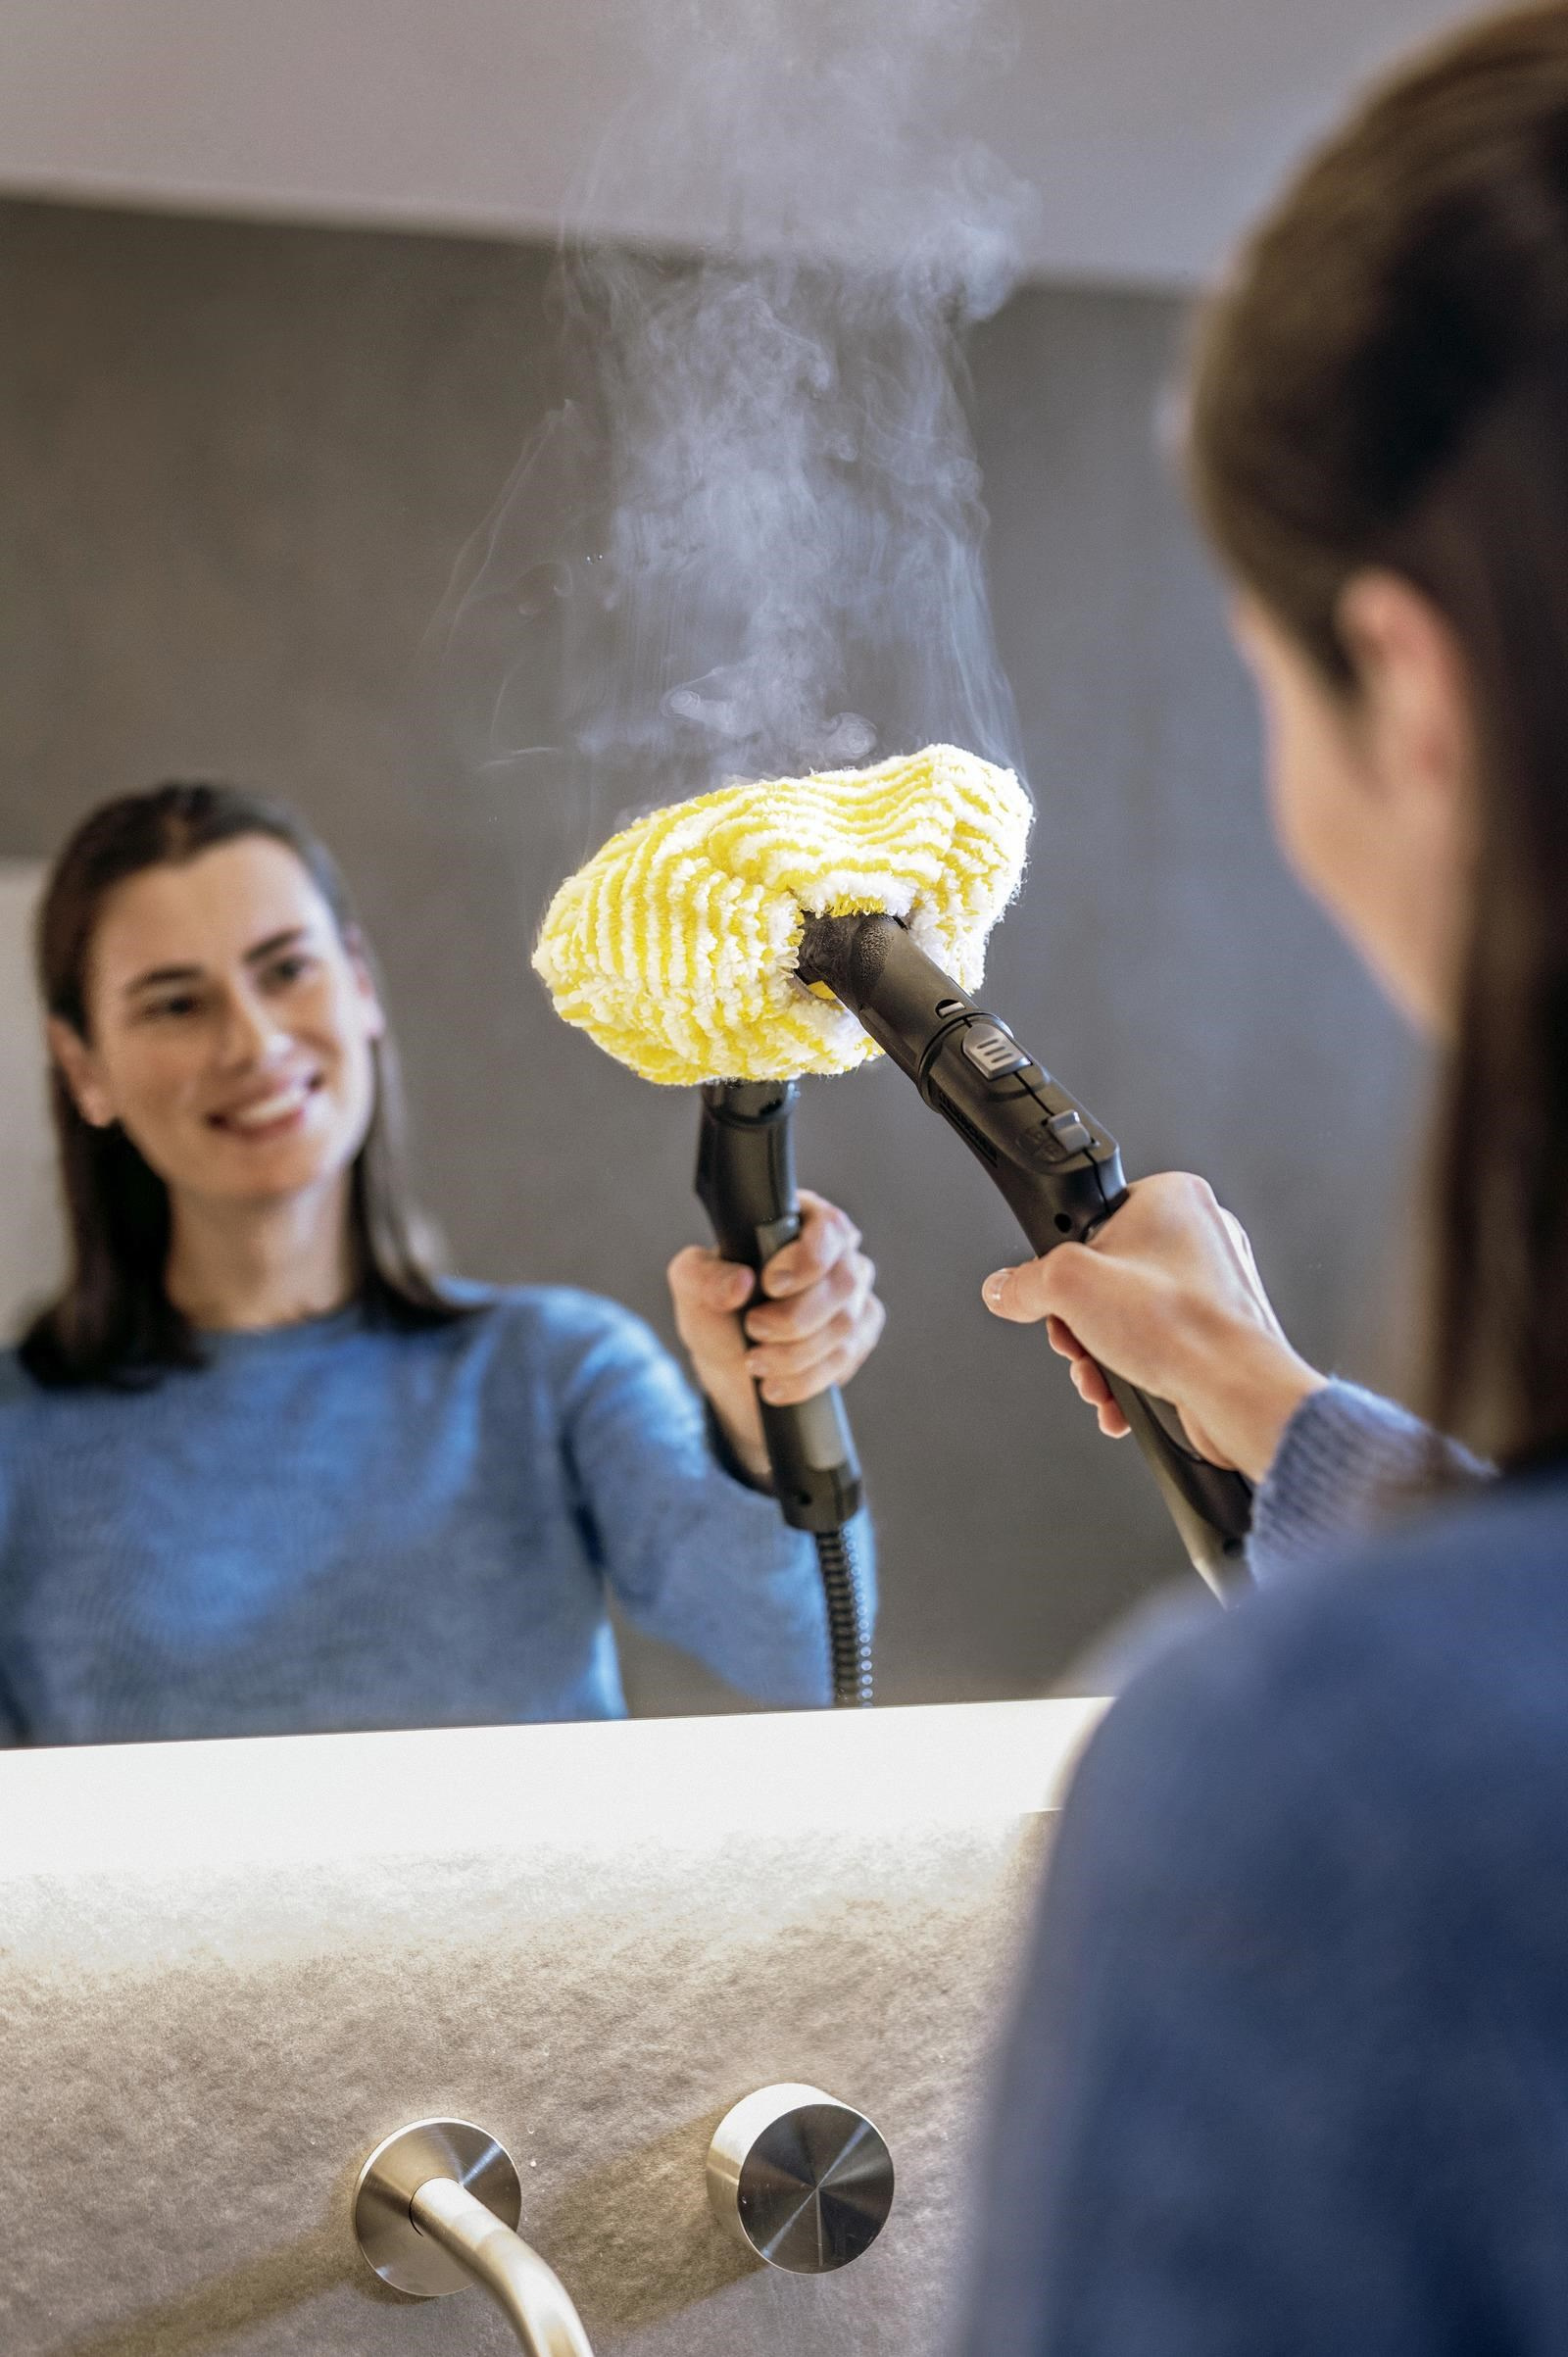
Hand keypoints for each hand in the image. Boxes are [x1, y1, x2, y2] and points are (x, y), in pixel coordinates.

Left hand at [668, 1190, 885, 1484]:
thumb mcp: (692, 1288)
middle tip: (754, 1329)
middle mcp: (838, 1252)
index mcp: (801, 1221)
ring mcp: (854, 1294)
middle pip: (842, 1281)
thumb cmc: (718, 1312)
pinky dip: (806, 1377)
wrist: (732, 1368)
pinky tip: (776, 1385)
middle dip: (794, 1317)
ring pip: (845, 1324)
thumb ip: (703, 1276)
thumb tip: (741, 1282)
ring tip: (756, 1363)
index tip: (770, 1285)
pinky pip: (846, 1356)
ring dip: (795, 1353)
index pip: (829, 1227)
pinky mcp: (860, 1334)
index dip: (806, 1259)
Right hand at [981, 1170, 1325, 1482]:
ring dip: (1099, 1355)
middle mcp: (1198, 1234)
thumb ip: (1024, 1283)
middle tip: (1076, 1341)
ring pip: (1127, 1317)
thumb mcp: (1068, 1286)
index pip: (1092, 1219)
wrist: (1235, 1392)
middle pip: (1104, 1276)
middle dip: (1079, 1325)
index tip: (1052, 1291)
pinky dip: (1131, 1372)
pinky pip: (1155, 1345)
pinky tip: (1121, 1395)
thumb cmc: (1181, 1325)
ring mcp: (1211, 1285)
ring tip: (1099, 1377)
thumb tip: (1004, 1289)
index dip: (1063, 1261)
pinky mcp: (1214, 1331)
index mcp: (1173, 1197)